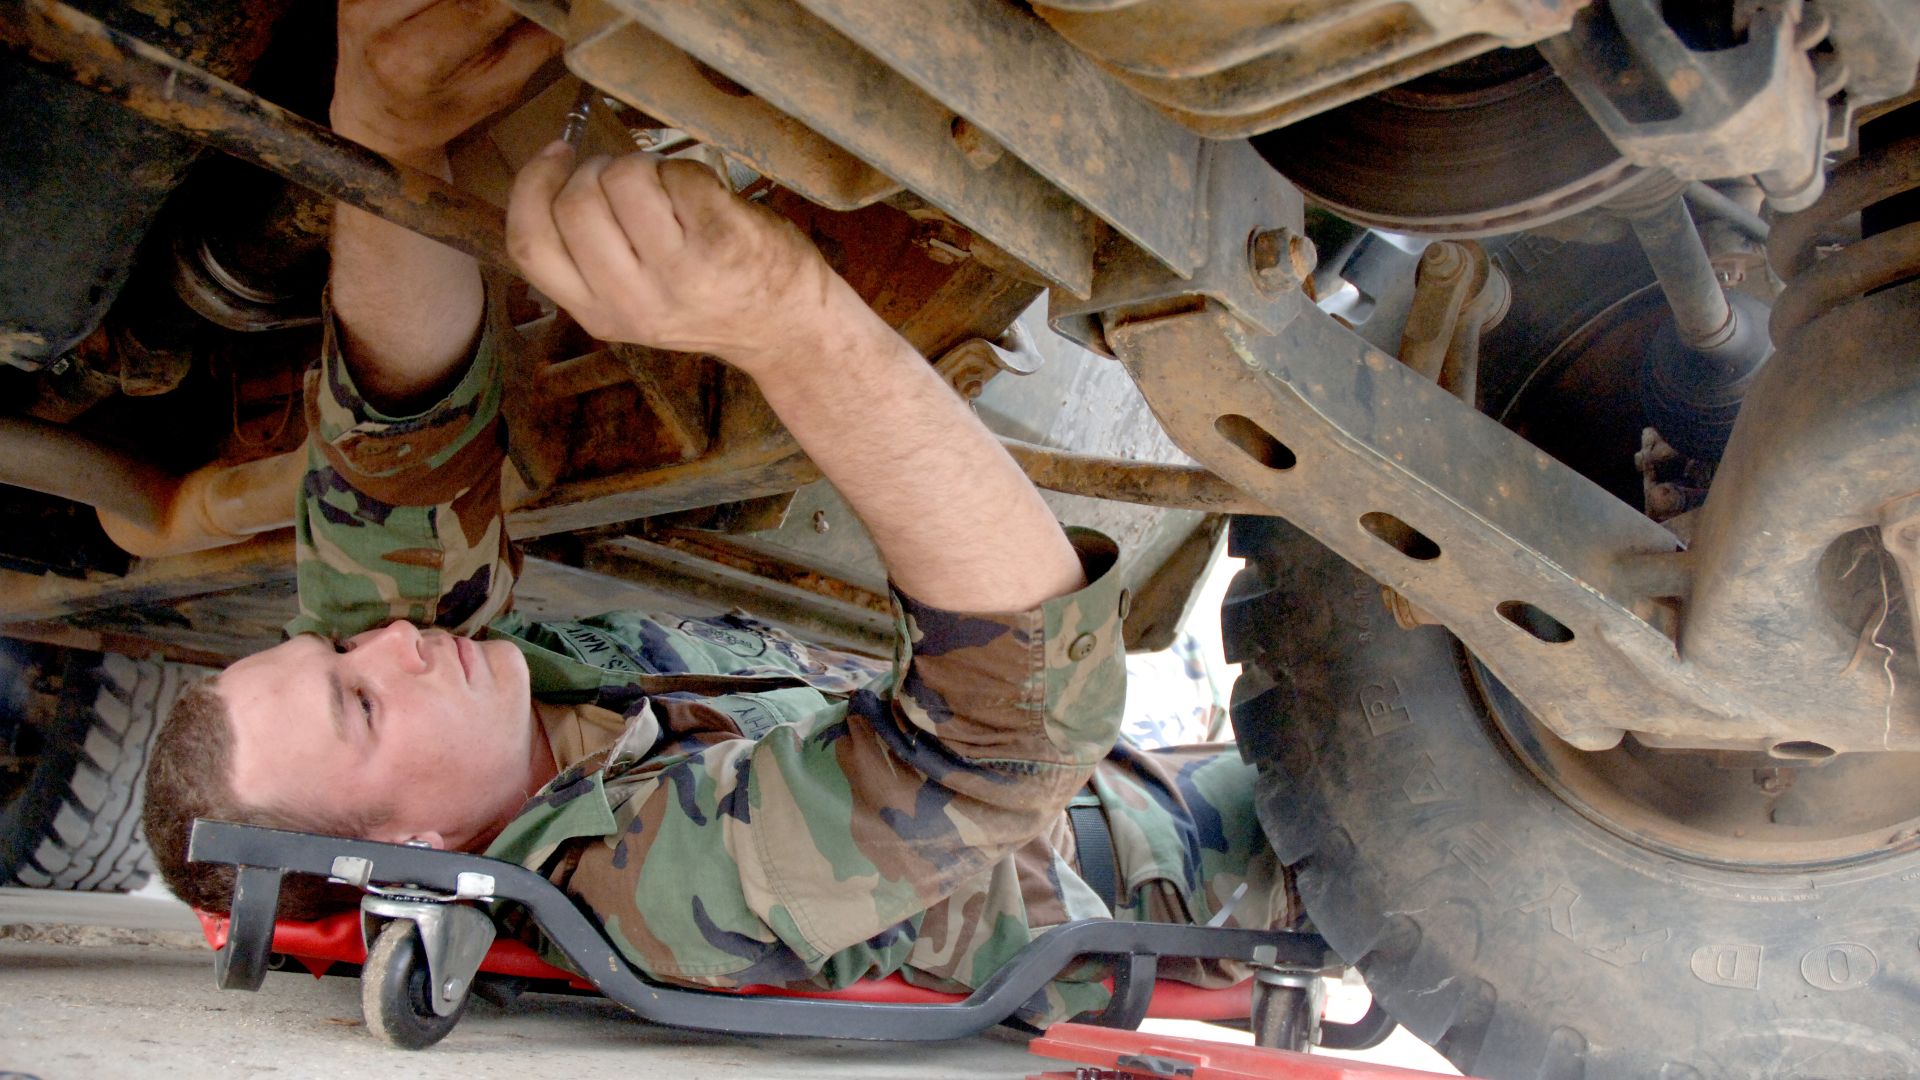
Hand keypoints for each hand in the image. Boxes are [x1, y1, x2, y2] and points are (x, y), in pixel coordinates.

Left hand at [332, 0, 559, 162]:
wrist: (375, 114)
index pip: (483, 3)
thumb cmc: (440, 110)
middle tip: (518, 5)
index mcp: (414, 58)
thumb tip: (573, 6)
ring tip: (493, 6)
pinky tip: (462, 3)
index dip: (524, 0)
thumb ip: (536, 41)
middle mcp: (378, 17)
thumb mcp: (499, 88)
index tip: (558, 1)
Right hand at [505, 145, 873, 374]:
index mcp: (598, 315)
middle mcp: (633, 301)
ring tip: (670, 190)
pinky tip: (705, 197)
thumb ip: (589, 261)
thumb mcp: (633, 304)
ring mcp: (678, 273)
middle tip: (631, 179)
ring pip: (623, 179)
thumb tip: (552, 179)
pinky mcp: (720, 243)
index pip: (530, 245)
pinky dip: (687, 171)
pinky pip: (677, 174)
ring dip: (644, 166)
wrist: (787, 328)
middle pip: (575, 202)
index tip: (557, 154)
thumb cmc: (708, 300)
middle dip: (598, 169)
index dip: (532, 187)